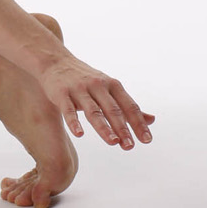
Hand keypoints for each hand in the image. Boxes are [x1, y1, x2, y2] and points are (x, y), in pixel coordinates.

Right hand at [39, 55, 153, 149]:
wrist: (55, 61)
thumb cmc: (86, 79)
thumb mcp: (109, 88)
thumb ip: (127, 105)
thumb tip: (151, 120)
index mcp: (112, 85)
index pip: (129, 106)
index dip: (138, 123)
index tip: (146, 140)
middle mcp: (98, 85)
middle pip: (113, 109)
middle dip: (123, 128)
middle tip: (130, 146)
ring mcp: (79, 89)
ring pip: (93, 111)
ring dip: (104, 127)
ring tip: (113, 142)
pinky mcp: (61, 93)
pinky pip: (69, 110)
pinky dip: (74, 122)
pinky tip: (79, 134)